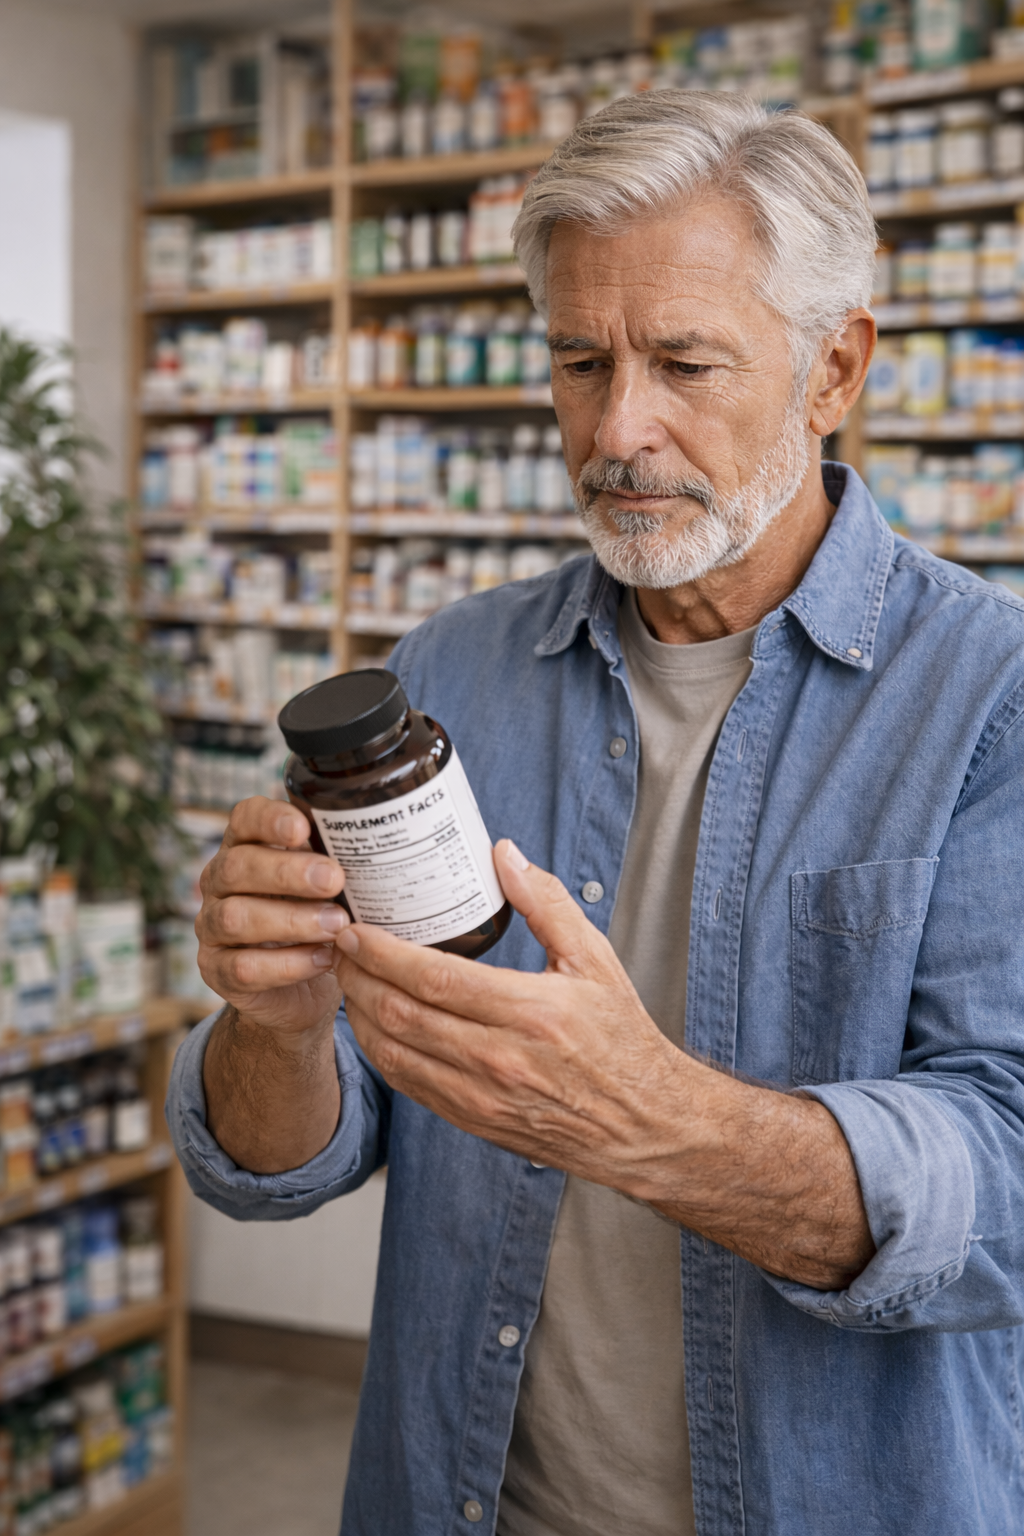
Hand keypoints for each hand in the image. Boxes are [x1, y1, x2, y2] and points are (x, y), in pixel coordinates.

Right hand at [196, 795, 348, 1038]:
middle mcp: (219, 883)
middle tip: (334, 880)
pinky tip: (324, 959)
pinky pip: (244, 968)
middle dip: (287, 872)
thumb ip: (336, 861)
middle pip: (236, 867)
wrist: (304, 989)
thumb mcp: (328, 886)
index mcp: (246, 848)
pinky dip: (289, 964)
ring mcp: (211, 928)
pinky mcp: (217, 972)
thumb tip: (373, 840)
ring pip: (235, 918)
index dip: (269, 819)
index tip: (303, 829)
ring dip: (291, 920)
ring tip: (336, 925)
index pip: (244, 819)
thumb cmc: (318, 919)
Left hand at [336, 839, 875, 1287]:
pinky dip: (379, 1052)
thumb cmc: (622, 1040)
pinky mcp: (472, 1120)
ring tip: (346, 979)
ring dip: (358, 1013)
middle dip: (355, 976)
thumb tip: (504, 854)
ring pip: (392, 1052)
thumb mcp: (596, 960)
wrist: (644, 1125)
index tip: (354, 927)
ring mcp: (480, 1096)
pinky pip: (407, 1085)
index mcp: (527, 1012)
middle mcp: (497, 1058)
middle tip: (337, 945)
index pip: (430, 976)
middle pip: (398, 1012)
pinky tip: (372, 1023)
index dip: (379, 951)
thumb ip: (547, 904)